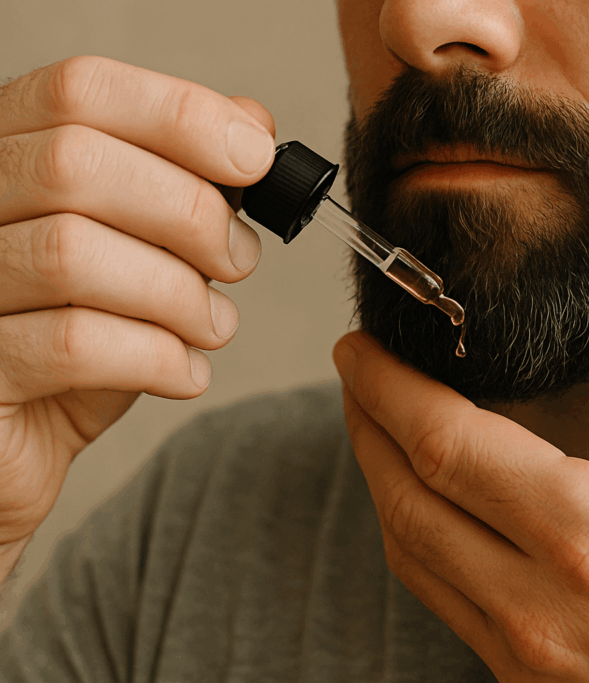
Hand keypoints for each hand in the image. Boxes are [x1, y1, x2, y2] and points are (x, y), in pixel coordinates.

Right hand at [0, 57, 272, 558]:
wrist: (19, 443)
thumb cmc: (79, 338)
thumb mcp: (139, 250)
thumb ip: (185, 183)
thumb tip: (249, 121)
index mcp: (7, 156)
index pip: (80, 91)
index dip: (180, 114)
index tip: (254, 157)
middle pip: (77, 164)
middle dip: (189, 212)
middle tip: (237, 258)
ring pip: (72, 254)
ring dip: (179, 294)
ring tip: (212, 324)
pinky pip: (70, 345)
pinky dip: (157, 357)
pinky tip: (185, 371)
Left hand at [334, 233, 588, 682]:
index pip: (450, 448)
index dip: (391, 388)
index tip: (363, 345)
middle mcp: (543, 608)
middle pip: (407, 500)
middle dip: (367, 424)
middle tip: (356, 368)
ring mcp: (529, 660)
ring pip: (412, 558)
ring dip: (382, 482)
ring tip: (376, 423)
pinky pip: (444, 602)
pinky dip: (417, 538)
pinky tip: (431, 503)